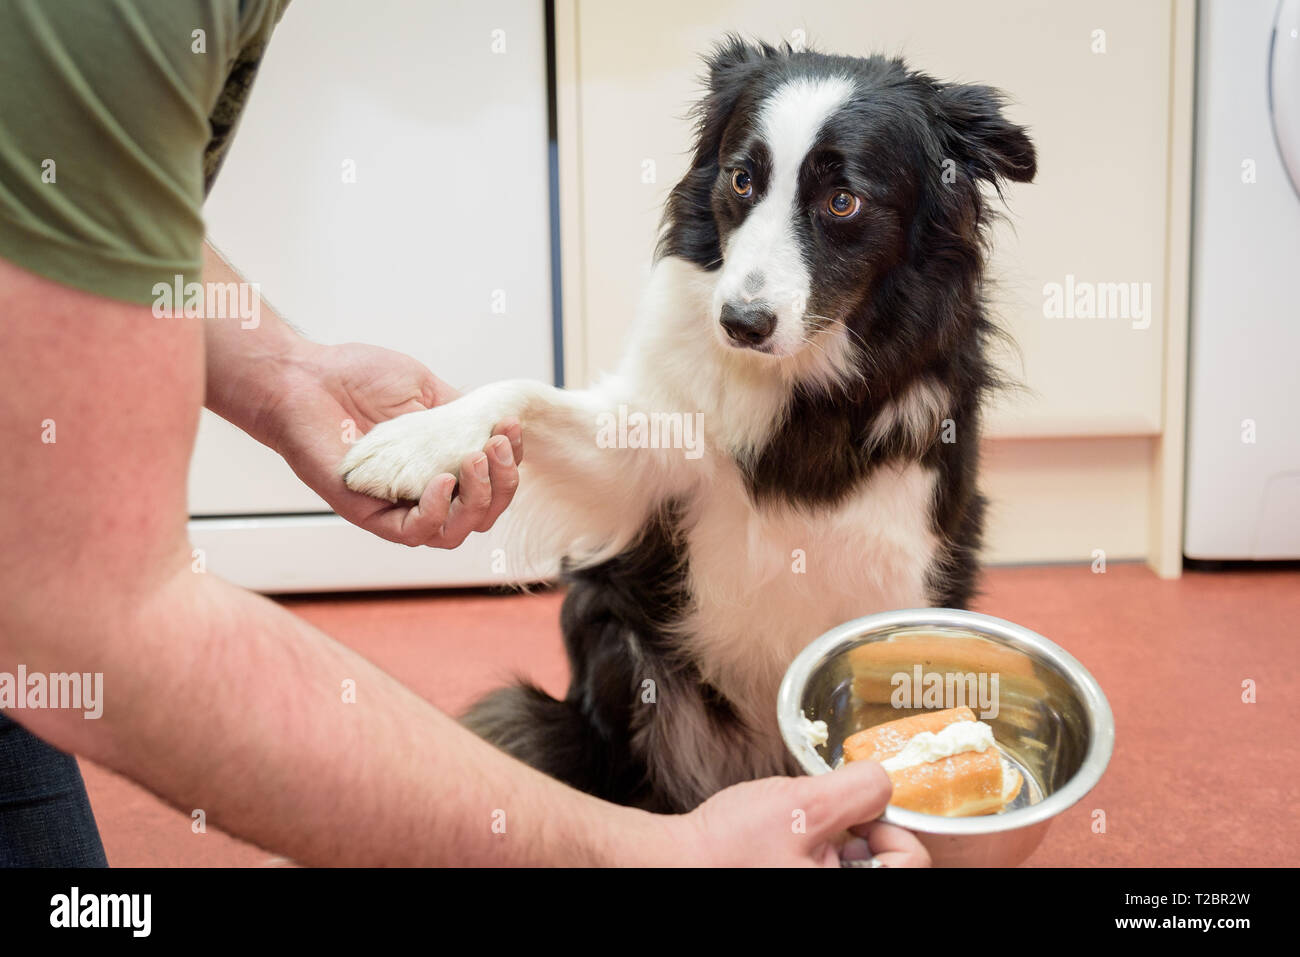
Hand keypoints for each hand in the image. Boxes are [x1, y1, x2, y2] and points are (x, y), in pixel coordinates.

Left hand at [258, 341, 523, 546]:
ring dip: (478, 500)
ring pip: (455, 532)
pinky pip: (413, 533)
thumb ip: (462, 414)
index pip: (491, 485)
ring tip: (474, 461)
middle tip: (494, 445)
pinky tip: (442, 482)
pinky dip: (436, 513)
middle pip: (482, 515)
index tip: (509, 427)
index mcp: (440, 466)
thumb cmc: (355, 378)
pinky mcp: (368, 513)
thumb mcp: (424, 390)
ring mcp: (397, 506)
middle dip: (503, 484)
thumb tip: (500, 420)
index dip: (509, 464)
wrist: (303, 376)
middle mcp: (423, 492)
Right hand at [676, 761, 930, 866]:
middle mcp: (836, 897)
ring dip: (833, 836)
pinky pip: (825, 866)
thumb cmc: (731, 847)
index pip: (911, 861)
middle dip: (859, 830)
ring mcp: (813, 891)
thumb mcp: (801, 804)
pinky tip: (783, 840)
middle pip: (885, 861)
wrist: (677, 862)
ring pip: (854, 862)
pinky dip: (813, 847)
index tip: (859, 812)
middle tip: (821, 817)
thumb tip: (884, 779)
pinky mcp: (794, 881)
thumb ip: (855, 790)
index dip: (891, 826)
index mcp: (846, 890)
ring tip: (795, 828)